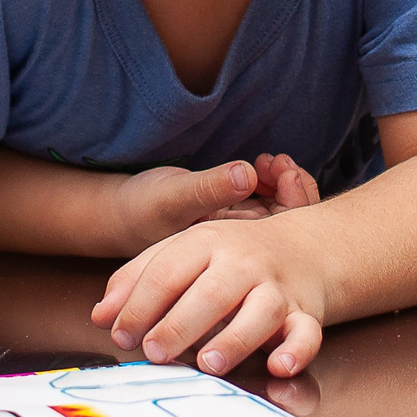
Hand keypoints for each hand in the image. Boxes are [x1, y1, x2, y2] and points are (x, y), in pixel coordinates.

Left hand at [92, 163, 329, 376]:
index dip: (140, 305)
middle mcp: (242, 262)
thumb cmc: (228, 258)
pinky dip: (296, 351)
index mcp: (206, 242)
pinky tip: (279, 366)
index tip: (121, 334)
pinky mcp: (305, 313)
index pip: (166, 271)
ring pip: (260, 310)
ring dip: (235, 339)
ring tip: (208, 363)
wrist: (303, 247)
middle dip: (180, 324)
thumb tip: (101, 316)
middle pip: (211, 291)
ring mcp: (276, 287)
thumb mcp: (181, 254)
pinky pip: (306, 332)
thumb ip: (138, 280)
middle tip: (154, 352)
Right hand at [104, 153, 315, 247]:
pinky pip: (265, 199)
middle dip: (294, 190)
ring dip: (282, 182)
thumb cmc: (144, 209)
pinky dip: (269, 178)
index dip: (295, 203)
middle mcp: (240, 248)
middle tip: (282, 163)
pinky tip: (262, 162)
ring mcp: (238, 231)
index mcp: (233, 256)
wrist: (121, 212)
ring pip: (279, 211)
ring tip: (270, 160)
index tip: (286, 174)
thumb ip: (208, 189)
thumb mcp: (174, 197)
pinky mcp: (232, 212)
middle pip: (289, 225)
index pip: (283, 238)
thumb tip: (247, 175)